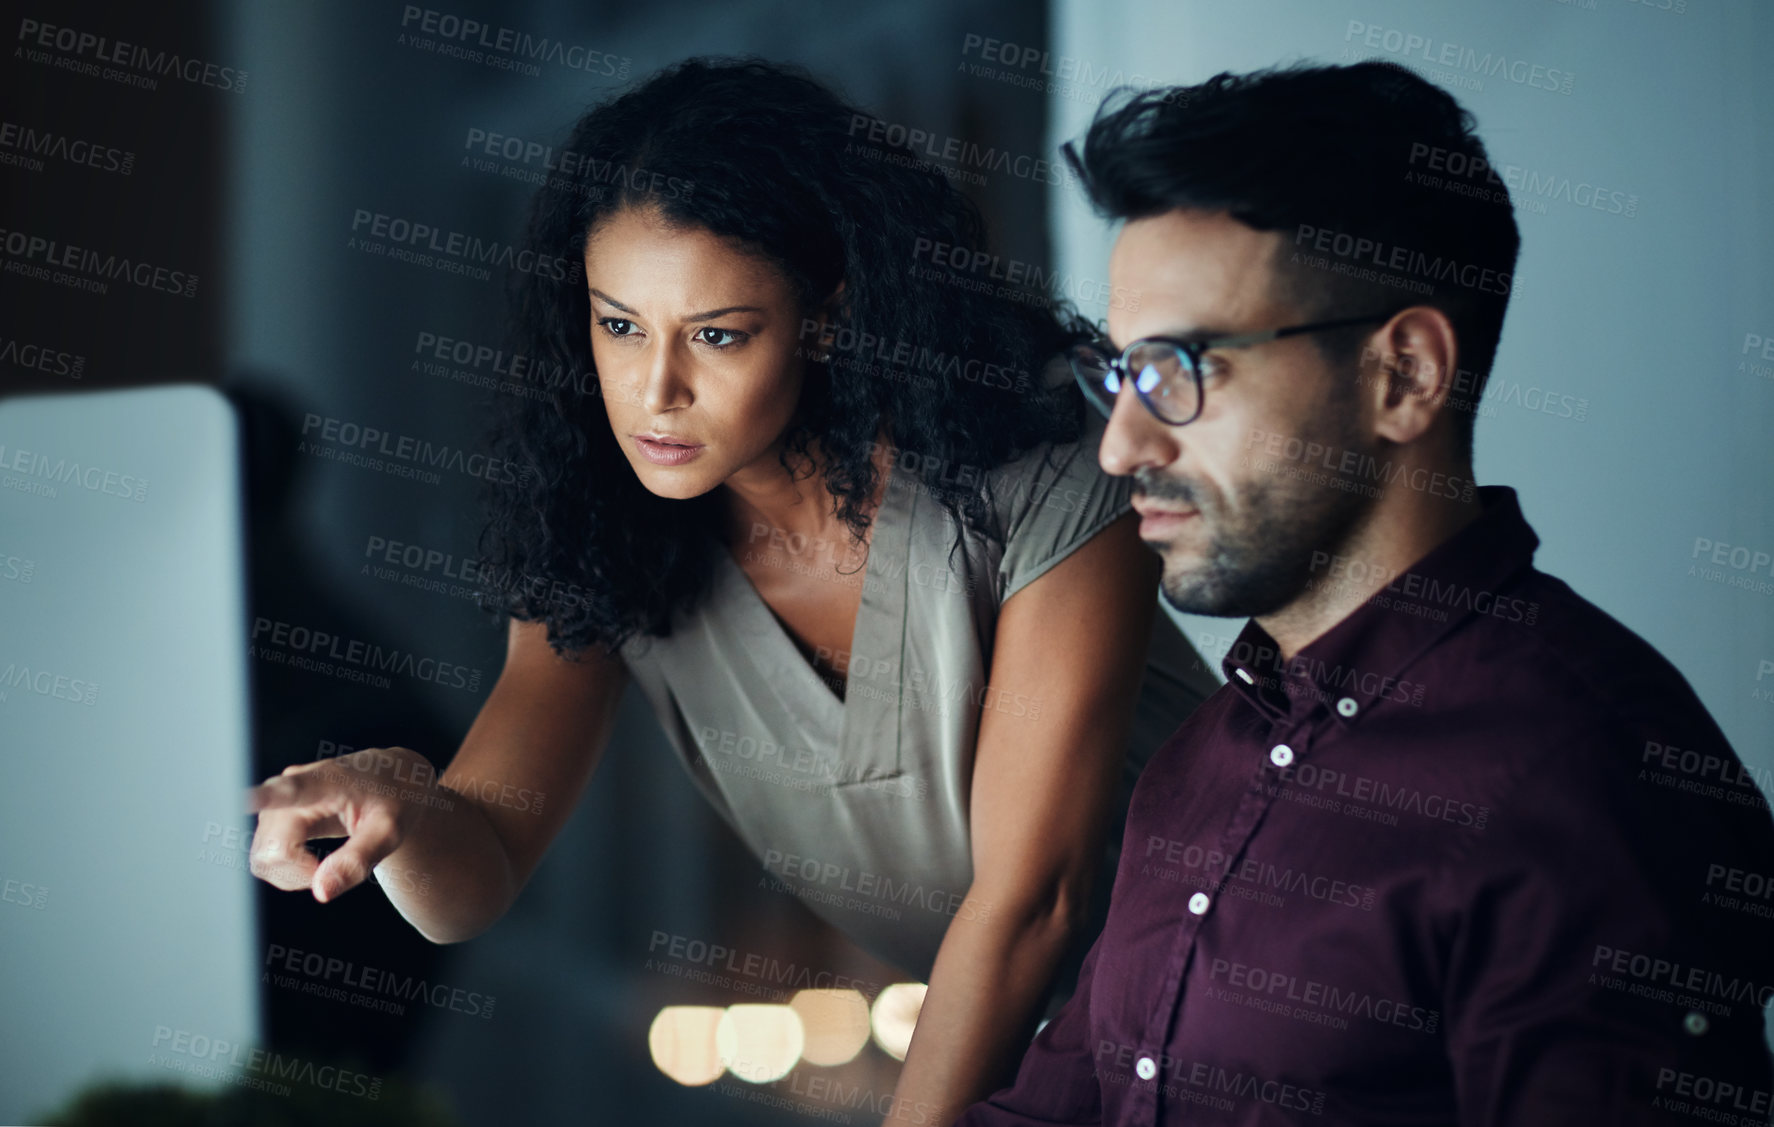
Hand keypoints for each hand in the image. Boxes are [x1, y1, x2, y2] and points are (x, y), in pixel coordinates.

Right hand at [245, 745, 443, 902]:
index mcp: (328, 780)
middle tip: (337, 870)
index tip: (241, 798)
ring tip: (330, 862)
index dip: (264, 798)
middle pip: (272, 849)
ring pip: (263, 858)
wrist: (392, 783)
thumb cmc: (394, 802)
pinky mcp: (271, 817)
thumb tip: (320, 892)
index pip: (292, 790)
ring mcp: (277, 802)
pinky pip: (264, 858)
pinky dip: (288, 870)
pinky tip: (313, 861)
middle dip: (299, 873)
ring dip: (293, 873)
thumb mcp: (390, 832)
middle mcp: (291, 785)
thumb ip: (357, 861)